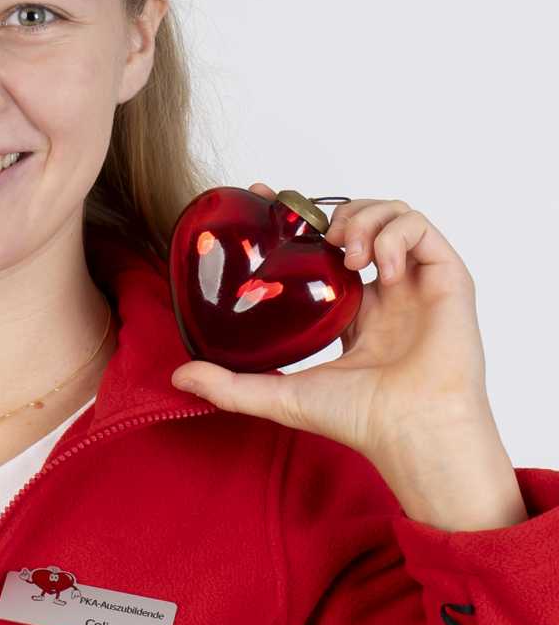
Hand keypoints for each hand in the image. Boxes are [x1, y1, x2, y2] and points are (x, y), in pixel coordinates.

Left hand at [170, 184, 493, 461]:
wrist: (410, 429)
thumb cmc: (359, 419)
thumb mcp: (279, 396)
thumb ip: (229, 385)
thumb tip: (178, 376)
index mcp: (352, 312)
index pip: (323, 248)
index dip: (298, 216)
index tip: (264, 195)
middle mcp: (386, 292)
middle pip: (359, 221)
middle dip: (331, 212)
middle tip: (312, 232)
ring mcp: (417, 281)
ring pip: (393, 214)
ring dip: (364, 218)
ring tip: (345, 253)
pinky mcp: (447, 277)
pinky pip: (420, 227)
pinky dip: (395, 235)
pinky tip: (378, 268)